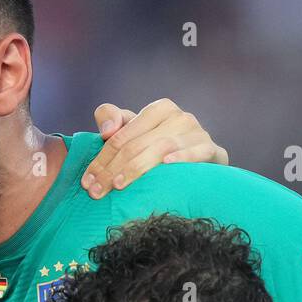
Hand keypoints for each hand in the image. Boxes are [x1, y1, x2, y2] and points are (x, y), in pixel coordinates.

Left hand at [81, 99, 228, 197]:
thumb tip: (107, 130)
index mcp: (159, 109)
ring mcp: (199, 133)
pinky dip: (183, 157)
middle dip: (113, 169)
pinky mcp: (214, 151)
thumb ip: (113, 120)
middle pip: (138, 144)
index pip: (122, 135)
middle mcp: (180, 118)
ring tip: (118, 185)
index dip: (101, 158)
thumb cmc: (159, 149)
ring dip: (137, 168)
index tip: (86, 181)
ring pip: (162, 148)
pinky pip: (199, 152)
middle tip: (96, 192)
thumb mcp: (133, 132)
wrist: (201, 166)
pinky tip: (168, 163)